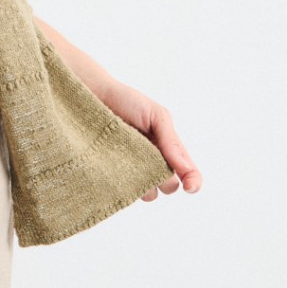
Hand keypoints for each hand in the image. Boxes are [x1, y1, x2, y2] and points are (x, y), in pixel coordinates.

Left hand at [97, 79, 202, 201]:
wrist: (93, 94)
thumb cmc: (126, 101)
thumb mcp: (157, 116)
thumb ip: (172, 142)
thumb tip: (186, 170)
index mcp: (168, 149)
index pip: (188, 172)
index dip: (193, 181)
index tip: (190, 188)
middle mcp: (153, 163)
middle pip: (169, 187)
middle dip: (164, 178)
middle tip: (149, 157)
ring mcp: (133, 170)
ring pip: (149, 193)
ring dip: (144, 182)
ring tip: (128, 157)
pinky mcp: (113, 173)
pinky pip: (124, 190)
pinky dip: (125, 183)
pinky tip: (116, 164)